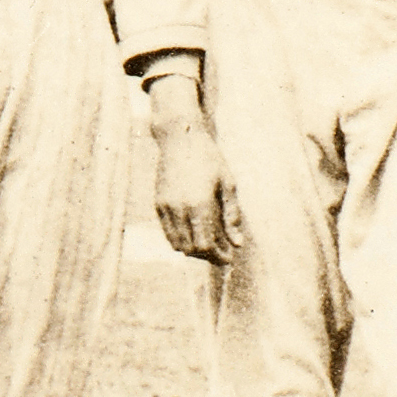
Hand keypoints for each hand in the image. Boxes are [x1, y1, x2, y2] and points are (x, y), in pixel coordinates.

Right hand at [144, 77, 239, 264]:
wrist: (180, 139)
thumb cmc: (208, 158)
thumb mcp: (227, 184)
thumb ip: (232, 216)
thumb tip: (238, 243)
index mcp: (199, 204)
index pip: (205, 245)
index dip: (218, 256)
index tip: (230, 258)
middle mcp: (179, 209)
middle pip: (190, 249)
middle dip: (207, 256)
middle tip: (221, 253)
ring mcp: (165, 207)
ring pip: (177, 243)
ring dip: (193, 249)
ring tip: (209, 244)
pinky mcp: (158, 204)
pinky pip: (168, 232)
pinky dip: (180, 239)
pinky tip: (194, 232)